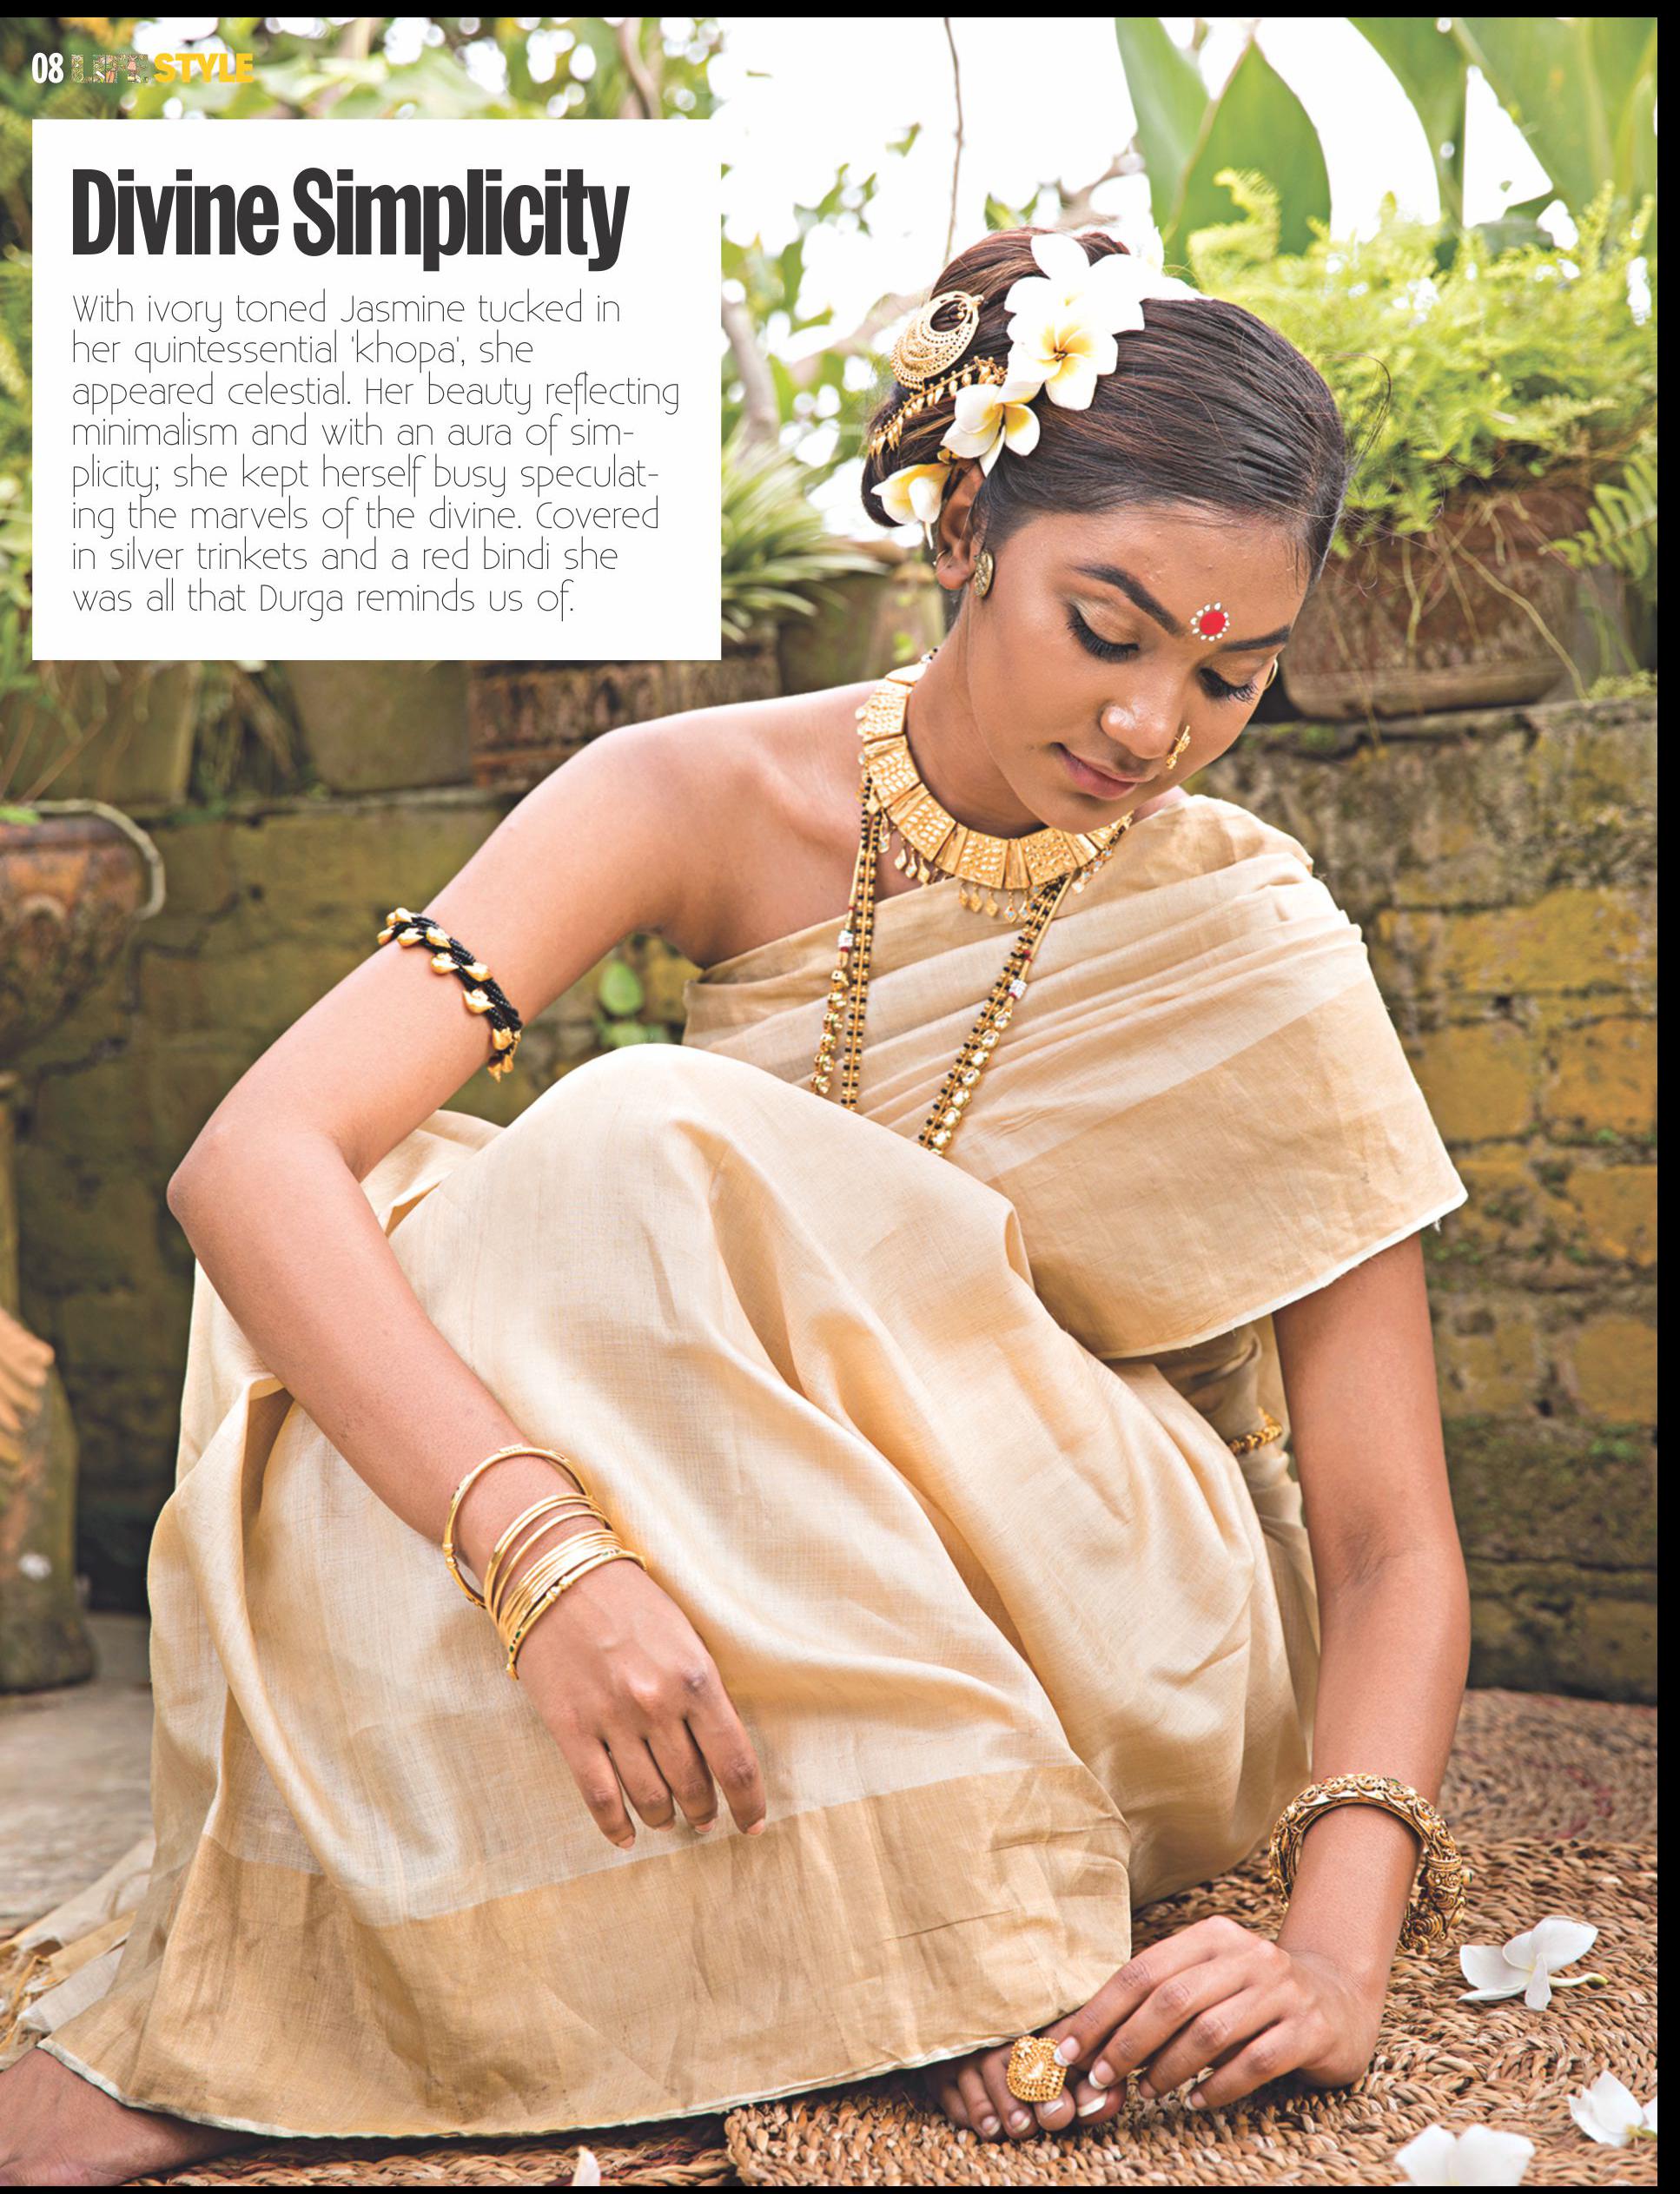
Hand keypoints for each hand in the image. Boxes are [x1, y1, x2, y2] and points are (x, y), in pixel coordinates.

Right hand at [514, 1555, 766, 1848]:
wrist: (558, 1573)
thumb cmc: (630, 1601)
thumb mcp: (685, 1637)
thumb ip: (702, 1692)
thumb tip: (717, 1752)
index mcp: (695, 1677)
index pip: (734, 1761)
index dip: (749, 1802)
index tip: (754, 1824)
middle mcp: (657, 1704)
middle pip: (693, 1785)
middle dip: (704, 1811)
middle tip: (706, 1819)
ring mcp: (611, 1719)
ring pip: (650, 1798)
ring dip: (665, 1818)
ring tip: (670, 1821)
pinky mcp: (569, 1729)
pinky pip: (599, 1796)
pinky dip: (616, 1826)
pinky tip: (627, 1836)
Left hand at [922, 1917, 1381, 2141]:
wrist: (1337, 1995)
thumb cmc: (1252, 1994)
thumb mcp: (1209, 1980)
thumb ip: (1161, 2001)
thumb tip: (1091, 2043)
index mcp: (1211, 1936)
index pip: (1143, 1971)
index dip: (1101, 2012)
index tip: (1069, 2049)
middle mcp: (1246, 1955)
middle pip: (1172, 1998)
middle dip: (1127, 2042)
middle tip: (1101, 2078)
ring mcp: (1281, 1990)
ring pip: (1210, 2031)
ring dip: (1169, 2067)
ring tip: (1146, 2092)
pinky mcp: (1309, 2028)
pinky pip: (1256, 2060)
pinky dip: (1219, 2085)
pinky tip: (1197, 2101)